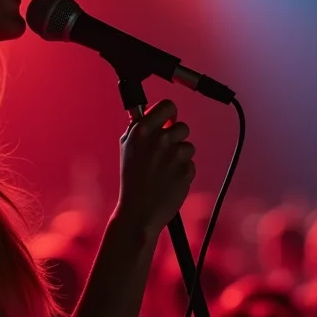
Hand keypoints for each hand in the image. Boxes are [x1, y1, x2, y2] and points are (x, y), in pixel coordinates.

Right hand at [114, 100, 194, 232]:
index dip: (169, 113)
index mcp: (143, 131)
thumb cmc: (131, 180)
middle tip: (164, 153)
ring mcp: (176, 155)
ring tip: (165, 170)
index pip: (168, 106)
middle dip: (176, 138)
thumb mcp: (126, 148)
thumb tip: (150, 113)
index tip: (168, 120)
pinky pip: (191, 163)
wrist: (139, 211)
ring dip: (180, 156)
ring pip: (188, 146)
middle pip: (182, 126)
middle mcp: (161, 139)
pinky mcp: (187, 169)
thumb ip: (138, 128)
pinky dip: (183, 171)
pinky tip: (170, 180)